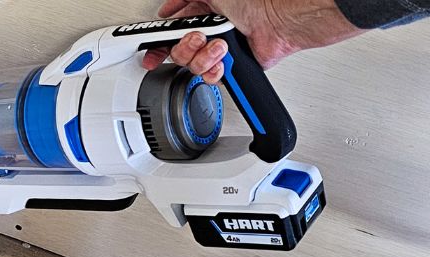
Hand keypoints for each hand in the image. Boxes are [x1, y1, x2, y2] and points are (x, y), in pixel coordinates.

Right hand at [143, 0, 363, 83]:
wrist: (279, 22)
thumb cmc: (256, 1)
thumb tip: (168, 7)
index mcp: (202, 12)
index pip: (171, 31)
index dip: (158, 44)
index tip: (151, 53)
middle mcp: (210, 32)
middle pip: (178, 52)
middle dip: (185, 48)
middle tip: (198, 38)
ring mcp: (219, 51)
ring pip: (192, 66)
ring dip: (203, 57)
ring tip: (220, 45)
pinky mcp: (231, 67)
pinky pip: (210, 77)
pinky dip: (214, 70)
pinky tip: (224, 59)